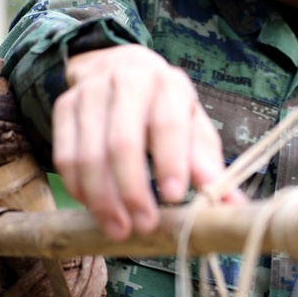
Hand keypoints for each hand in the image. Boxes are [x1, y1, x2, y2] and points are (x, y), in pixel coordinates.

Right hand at [52, 44, 236, 239]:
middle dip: (132, 191)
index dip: (171, 162)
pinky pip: (64, 154)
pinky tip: (94, 207)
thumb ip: (209, 166)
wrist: (121, 67)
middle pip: (122, 143)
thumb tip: (233, 207)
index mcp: (168, 84)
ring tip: (118, 229)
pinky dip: (78, 187)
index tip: (175, 199)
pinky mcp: (64, 105)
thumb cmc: (165, 107)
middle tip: (143, 226)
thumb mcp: (193, 127)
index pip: (168, 124)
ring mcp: (91, 92)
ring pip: (88, 153)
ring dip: (102, 198)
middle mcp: (127, 81)